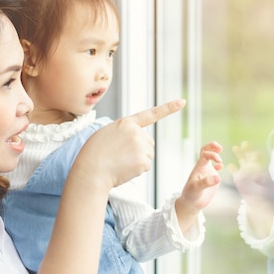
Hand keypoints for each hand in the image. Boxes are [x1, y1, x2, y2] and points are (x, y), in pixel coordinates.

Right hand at [71, 99, 186, 191]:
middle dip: (139, 149)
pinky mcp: (144, 162)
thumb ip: (123, 132)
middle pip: (148, 142)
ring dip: (137, 160)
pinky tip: (124, 169)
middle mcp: (136, 132)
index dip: (168, 108)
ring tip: (119, 162)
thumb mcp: (106, 133)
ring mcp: (141, 147)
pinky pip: (146, 166)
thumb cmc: (94, 154)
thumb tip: (138, 141)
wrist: (90, 171)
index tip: (182, 102)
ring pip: (148, 154)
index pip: (151, 114)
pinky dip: (137, 170)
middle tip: (119, 155)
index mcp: (126, 123)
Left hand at [179, 141, 223, 209]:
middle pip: (206, 151)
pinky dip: (219, 165)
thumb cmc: (191, 194)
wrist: (191, 203)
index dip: (213, 154)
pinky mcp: (211, 179)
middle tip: (220, 147)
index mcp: (198, 167)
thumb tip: (217, 177)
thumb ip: (206, 183)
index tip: (219, 161)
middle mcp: (203, 168)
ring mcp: (207, 172)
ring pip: (210, 158)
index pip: (205, 154)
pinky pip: (215, 168)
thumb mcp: (197, 188)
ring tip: (219, 159)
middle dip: (212, 146)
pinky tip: (220, 166)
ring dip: (215, 154)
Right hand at [228, 141, 273, 200]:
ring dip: (239, 153)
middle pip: (249, 155)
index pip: (259, 158)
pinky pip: (234, 171)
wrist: (260, 202)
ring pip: (241, 160)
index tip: (255, 155)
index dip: (256, 155)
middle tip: (245, 144)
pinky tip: (231, 165)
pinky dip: (232, 168)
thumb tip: (257, 175)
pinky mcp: (238, 178)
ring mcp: (245, 172)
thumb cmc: (267, 193)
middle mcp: (252, 167)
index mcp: (261, 167)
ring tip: (235, 147)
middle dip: (247, 149)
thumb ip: (263, 179)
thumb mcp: (268, 185)